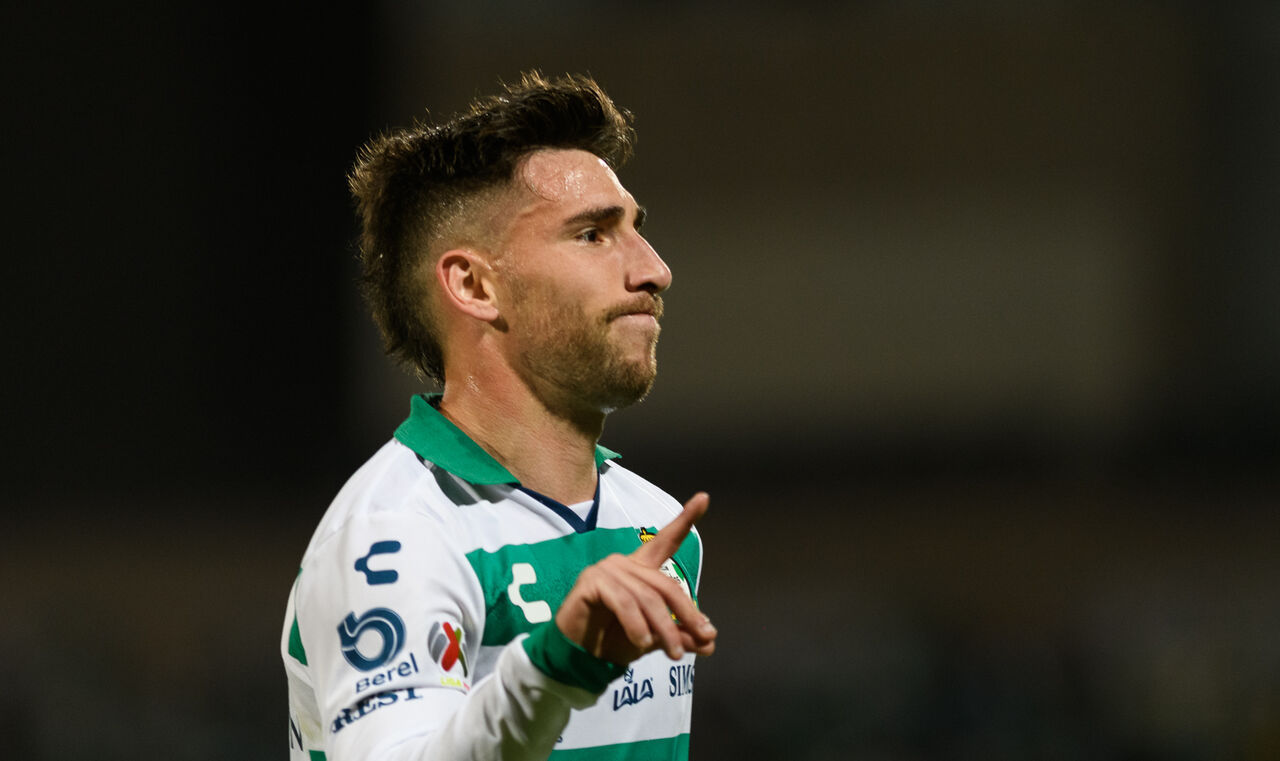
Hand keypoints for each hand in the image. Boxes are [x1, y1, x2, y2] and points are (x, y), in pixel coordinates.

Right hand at [555, 492, 716, 664]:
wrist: (581, 657)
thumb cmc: (615, 640)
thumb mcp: (655, 638)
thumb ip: (680, 636)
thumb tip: (710, 641)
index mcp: (642, 569)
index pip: (666, 541)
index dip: (685, 519)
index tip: (704, 498)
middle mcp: (626, 563)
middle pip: (665, 585)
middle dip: (686, 614)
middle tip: (702, 638)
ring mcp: (607, 569)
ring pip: (647, 598)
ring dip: (664, 628)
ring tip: (673, 653)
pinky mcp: (592, 581)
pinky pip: (623, 602)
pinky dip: (637, 626)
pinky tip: (642, 643)